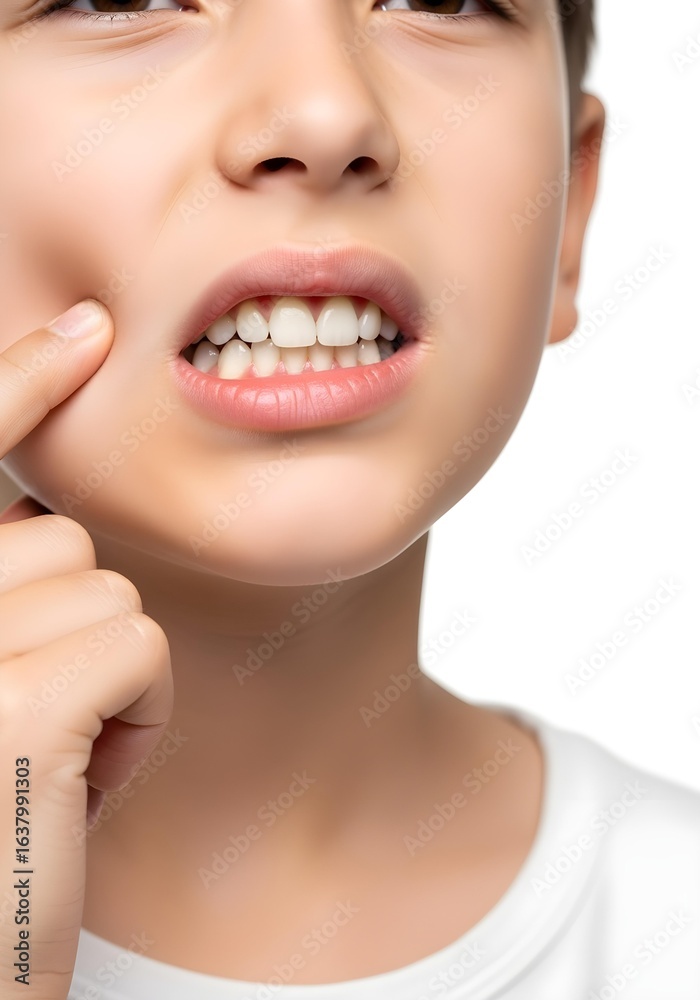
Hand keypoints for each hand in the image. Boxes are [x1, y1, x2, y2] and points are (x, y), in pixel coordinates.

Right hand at [0, 302, 173, 998]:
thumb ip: (1, 599)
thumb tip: (42, 523)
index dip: (17, 381)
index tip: (82, 330)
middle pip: (57, 539)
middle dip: (68, 629)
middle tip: (21, 728)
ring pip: (108, 592)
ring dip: (102, 680)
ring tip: (40, 763)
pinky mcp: (15, 704)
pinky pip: (142, 649)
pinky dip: (138, 720)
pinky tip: (78, 789)